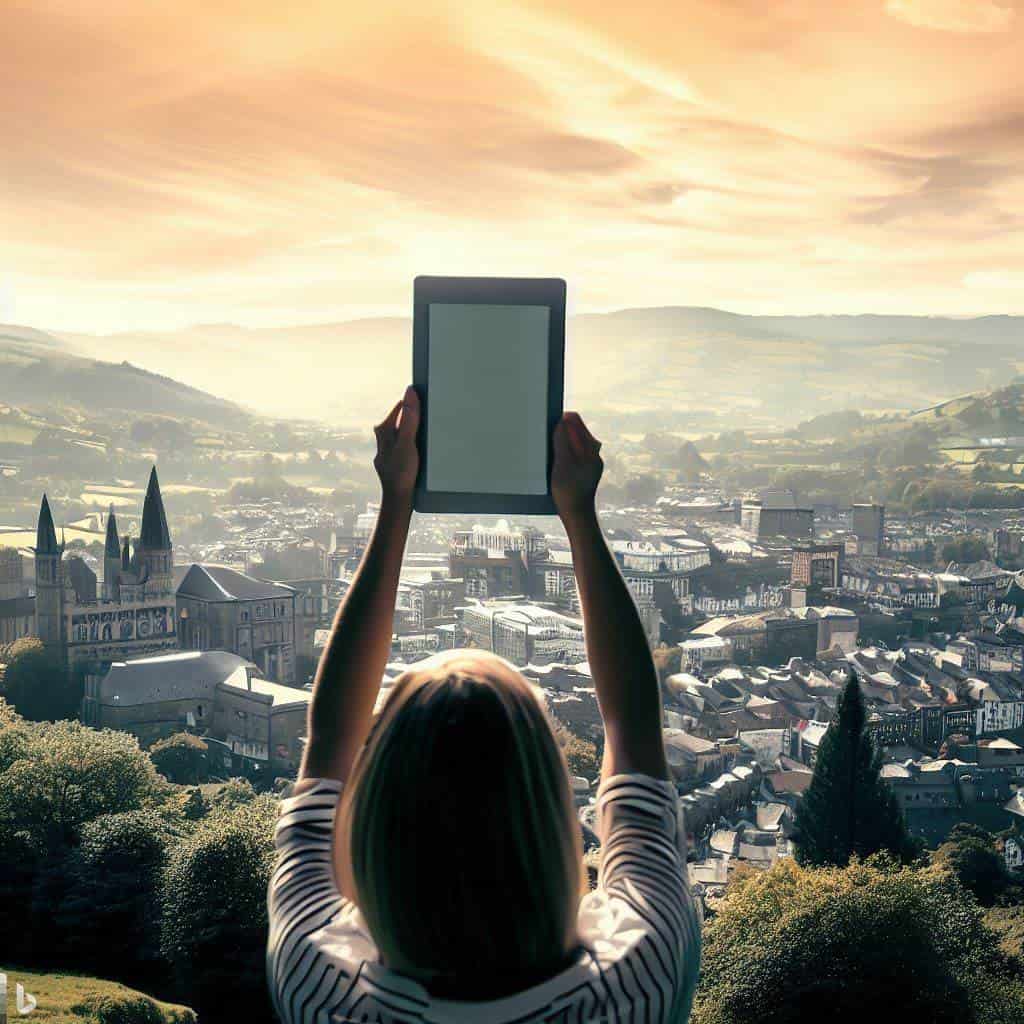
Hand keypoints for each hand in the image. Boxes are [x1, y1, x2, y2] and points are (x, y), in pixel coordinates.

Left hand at [374, 386, 419, 502]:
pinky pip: (407, 444)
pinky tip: (424, 451)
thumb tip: (410, 392)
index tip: (430, 406)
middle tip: (432, 423)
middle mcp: (383, 437)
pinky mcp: (395, 458)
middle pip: (403, 419)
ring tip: (430, 438)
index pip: (401, 406)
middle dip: (417, 419)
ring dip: (417, 432)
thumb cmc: (401, 472)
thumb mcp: (408, 443)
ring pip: (405, 433)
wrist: (398, 500)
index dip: (415, 404)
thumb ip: (410, 418)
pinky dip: (416, 444)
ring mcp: (389, 448)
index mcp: (384, 430)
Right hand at [552, 411, 602, 525]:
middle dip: (560, 432)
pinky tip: (555, 466)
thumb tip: (562, 421)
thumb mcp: (562, 464)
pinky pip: (572, 453)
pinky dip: (563, 455)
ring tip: (551, 457)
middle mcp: (593, 450)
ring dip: (560, 444)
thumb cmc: (569, 491)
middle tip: (547, 444)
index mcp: (591, 446)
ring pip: (572, 442)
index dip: (558, 421)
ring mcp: (590, 460)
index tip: (547, 429)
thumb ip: (563, 441)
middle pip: (573, 430)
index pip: (574, 420)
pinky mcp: (585, 468)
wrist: (577, 515)